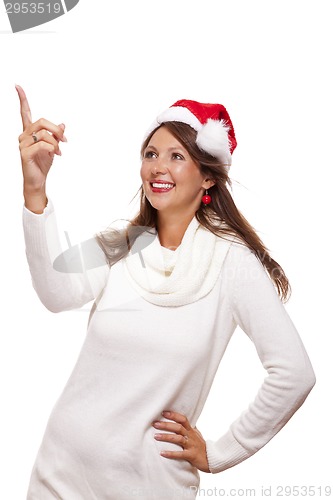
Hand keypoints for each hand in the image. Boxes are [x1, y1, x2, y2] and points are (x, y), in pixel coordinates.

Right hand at [16, 84, 66, 204]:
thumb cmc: (42, 164)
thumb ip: (55, 135)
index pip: (24, 113)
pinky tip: (56, 154)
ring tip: (60, 151)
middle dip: (56, 129)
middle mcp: (24, 135)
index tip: (17, 86)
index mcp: (29, 132)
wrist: (38, 180)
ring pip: (43, 134)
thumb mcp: (52, 147)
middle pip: (41, 122)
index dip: (22, 99)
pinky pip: (42, 144)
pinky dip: (52, 148)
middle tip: (65, 140)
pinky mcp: (25, 153)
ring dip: (56, 142)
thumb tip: (63, 124)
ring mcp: (23, 144)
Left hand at [152, 410, 210, 472]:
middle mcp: (191, 436)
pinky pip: (180, 454)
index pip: (183, 419)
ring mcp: (191, 445)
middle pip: (178, 427)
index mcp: (191, 430)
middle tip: (155, 423)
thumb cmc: (201, 446)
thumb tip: (182, 420)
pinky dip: (171, 453)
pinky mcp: (191, 455)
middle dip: (166, 425)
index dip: (174, 415)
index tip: (163, 412)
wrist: (211, 459)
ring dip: (166, 437)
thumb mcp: (196, 434)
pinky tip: (162, 453)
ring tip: (155, 436)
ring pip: (178, 439)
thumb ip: (189, 428)